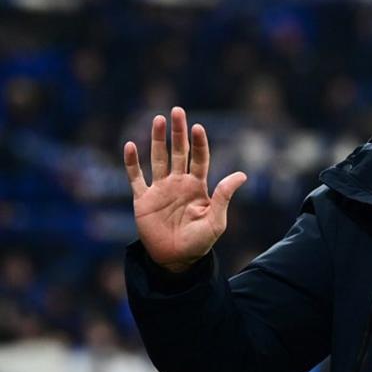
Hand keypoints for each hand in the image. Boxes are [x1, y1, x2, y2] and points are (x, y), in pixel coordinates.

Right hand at [123, 107, 246, 272]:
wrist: (176, 260)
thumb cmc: (200, 242)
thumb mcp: (216, 220)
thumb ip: (224, 196)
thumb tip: (242, 175)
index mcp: (198, 186)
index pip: (199, 158)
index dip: (198, 143)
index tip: (198, 127)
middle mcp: (179, 183)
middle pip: (179, 152)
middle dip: (178, 132)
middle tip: (177, 111)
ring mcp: (160, 190)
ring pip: (158, 159)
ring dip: (156, 139)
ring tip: (158, 119)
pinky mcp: (143, 200)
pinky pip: (136, 178)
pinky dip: (132, 163)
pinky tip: (130, 146)